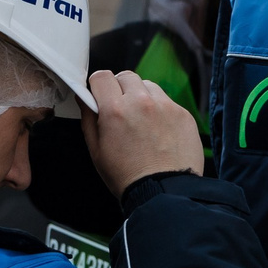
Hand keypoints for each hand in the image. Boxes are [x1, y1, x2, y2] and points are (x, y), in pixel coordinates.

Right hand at [81, 68, 203, 196]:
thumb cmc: (127, 176)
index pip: (102, 76)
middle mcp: (141, 102)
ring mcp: (166, 106)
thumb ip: (88, 119)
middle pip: (126, 76)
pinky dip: (160, 110)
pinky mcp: (183, 114)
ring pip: (149, 86)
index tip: (99, 94)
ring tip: (141, 121)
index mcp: (115, 110)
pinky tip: (158, 131)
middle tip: (120, 108)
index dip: (98, 85)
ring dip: (142, 96)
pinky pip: (167, 101)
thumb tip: (84, 99)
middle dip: (120, 88)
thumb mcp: (96, 150)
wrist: (164, 192)